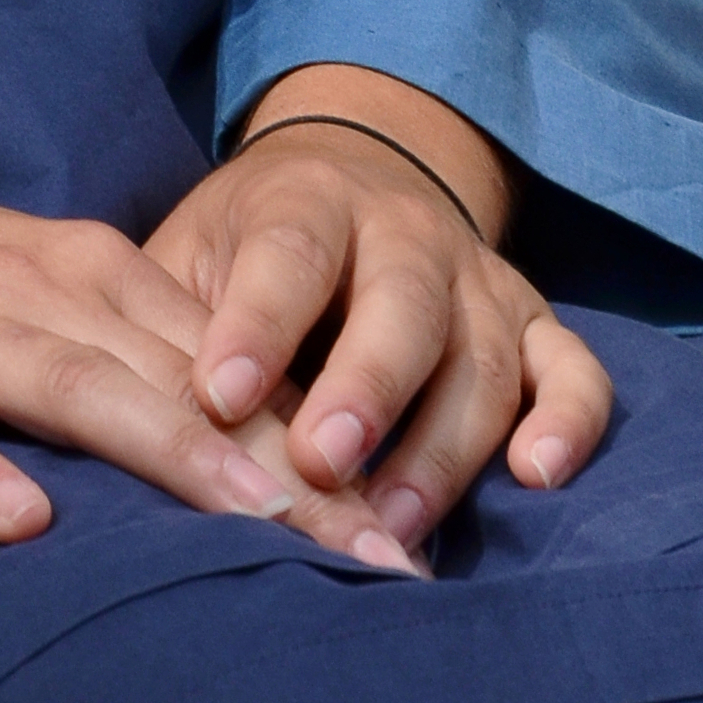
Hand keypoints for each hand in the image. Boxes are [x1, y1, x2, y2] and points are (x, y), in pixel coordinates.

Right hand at [0, 109, 413, 561]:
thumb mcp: (21, 299)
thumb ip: (124, 360)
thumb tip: (254, 457)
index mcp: (85, 269)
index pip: (232, 359)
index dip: (326, 443)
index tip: (410, 536)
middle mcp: (33, 289)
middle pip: (185, 384)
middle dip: (292, 473)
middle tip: (383, 567)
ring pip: (81, 394)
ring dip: (178, 462)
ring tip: (264, 534)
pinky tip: (20, 526)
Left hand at [144, 66, 614, 551]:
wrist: (350, 176)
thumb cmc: (248, 247)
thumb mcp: (194, 252)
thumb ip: (171, 324)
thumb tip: (127, 421)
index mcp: (310, 200)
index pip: (289, 254)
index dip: (258, 325)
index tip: (219, 400)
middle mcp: (407, 231)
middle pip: (401, 304)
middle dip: (364, 389)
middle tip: (319, 466)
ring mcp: (479, 278)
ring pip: (484, 355)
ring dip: (444, 446)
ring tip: (394, 526)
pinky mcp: (535, 324)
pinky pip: (575, 371)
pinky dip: (569, 422)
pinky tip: (535, 477)